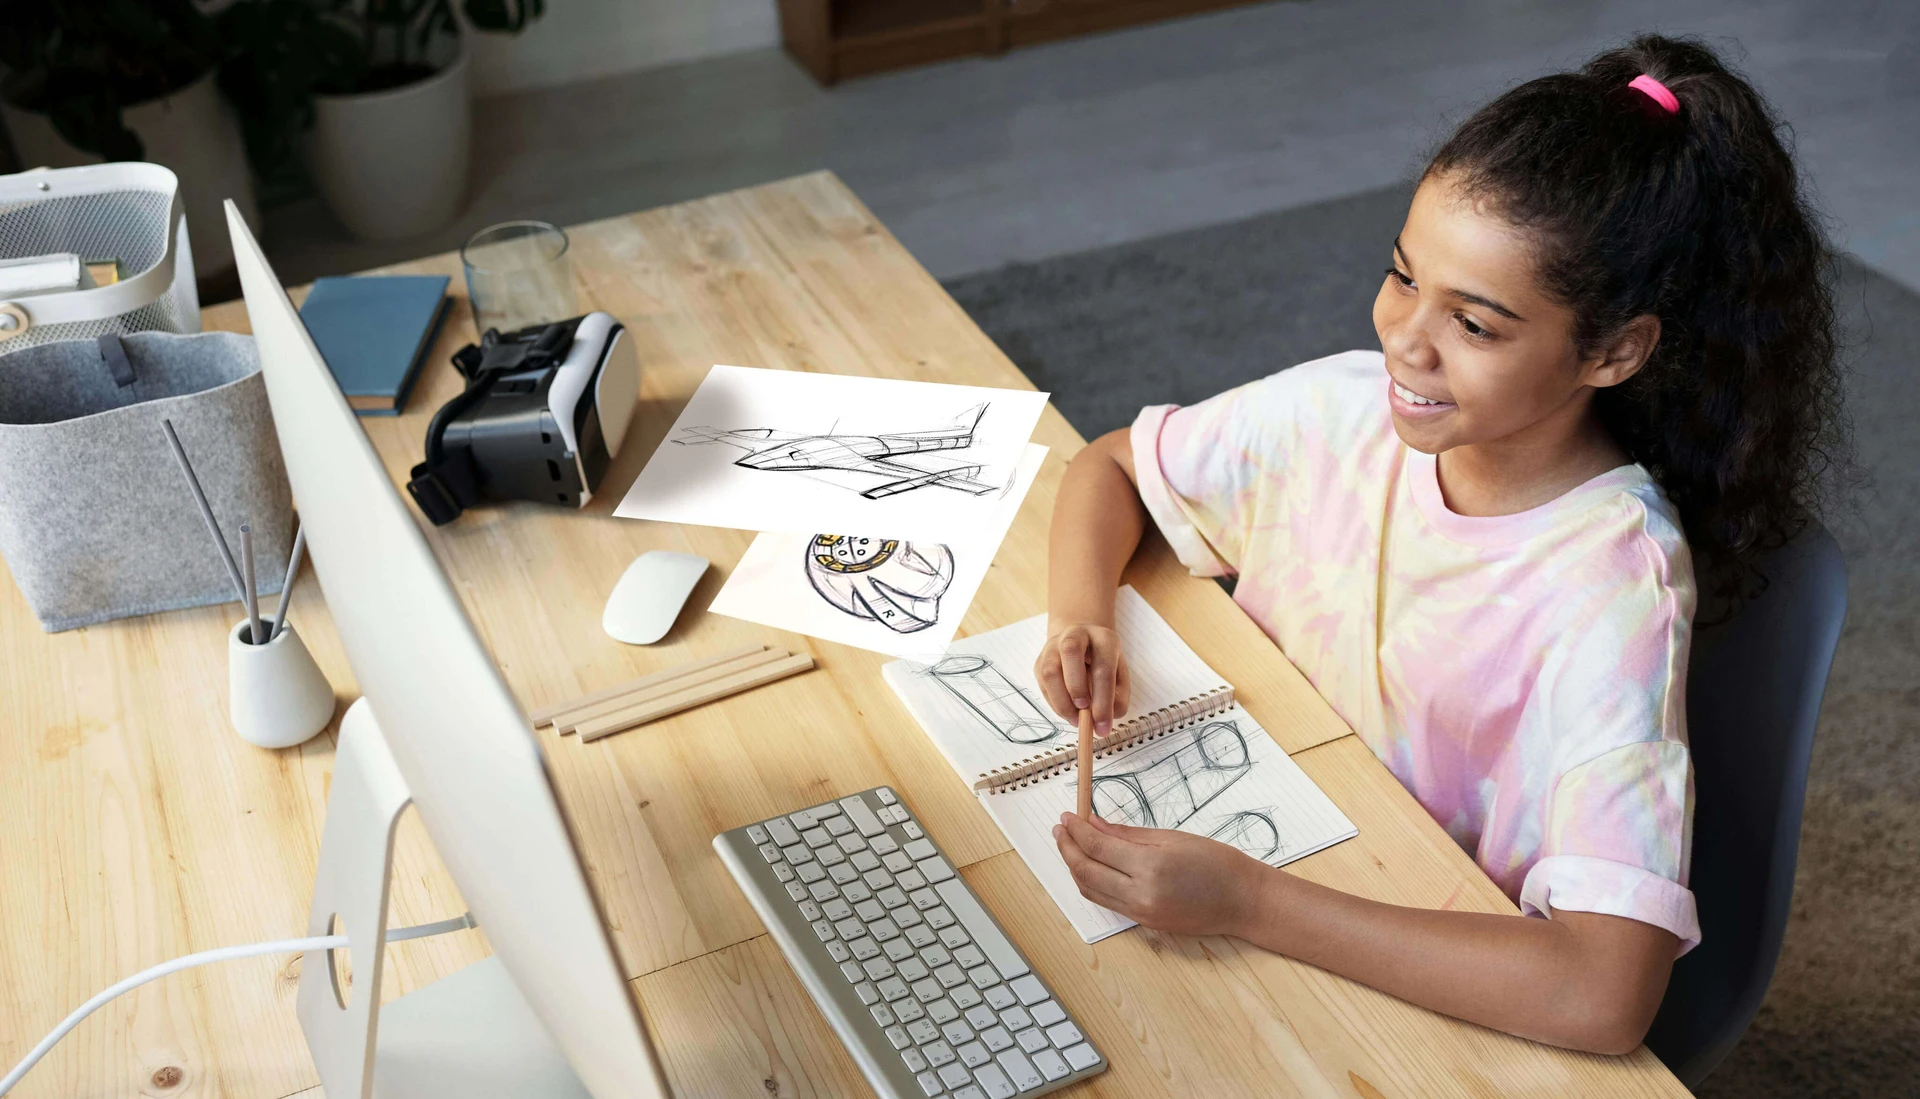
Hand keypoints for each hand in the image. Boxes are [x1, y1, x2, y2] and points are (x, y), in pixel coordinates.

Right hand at [1034, 624, 1130, 735]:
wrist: (1084, 644)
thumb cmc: (1105, 664)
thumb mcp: (1120, 678)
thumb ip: (1117, 700)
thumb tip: (1102, 722)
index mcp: (1103, 638)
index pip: (1103, 668)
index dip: (1103, 701)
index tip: (1103, 728)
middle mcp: (1076, 635)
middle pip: (1071, 652)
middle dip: (1077, 688)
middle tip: (1085, 714)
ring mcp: (1054, 646)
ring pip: (1049, 670)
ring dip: (1062, 701)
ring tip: (1076, 719)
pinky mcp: (1040, 660)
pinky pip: (1042, 684)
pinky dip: (1054, 703)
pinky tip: (1067, 711)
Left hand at [1052, 812, 1275, 937]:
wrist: (1243, 901)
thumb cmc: (1216, 863)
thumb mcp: (1171, 838)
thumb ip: (1126, 834)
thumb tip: (1093, 824)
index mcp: (1151, 867)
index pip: (1098, 847)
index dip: (1076, 831)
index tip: (1067, 816)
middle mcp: (1142, 895)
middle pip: (1086, 872)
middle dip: (1067, 849)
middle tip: (1060, 829)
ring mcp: (1142, 914)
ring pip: (1091, 892)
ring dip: (1075, 868)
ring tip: (1070, 845)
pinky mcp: (1144, 924)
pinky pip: (1107, 903)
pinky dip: (1092, 884)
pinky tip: (1091, 866)